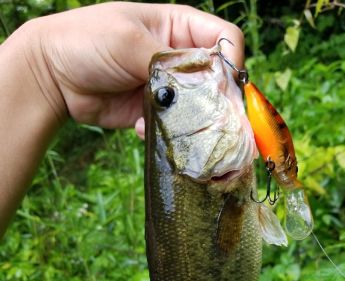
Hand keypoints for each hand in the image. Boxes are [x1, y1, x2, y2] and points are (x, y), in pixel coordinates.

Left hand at [21, 2, 243, 129]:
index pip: (224, 39)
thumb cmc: (88, 41)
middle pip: (217, 79)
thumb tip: (204, 84)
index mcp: (179, 27)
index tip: (226, 86)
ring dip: (191, 121)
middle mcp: (178, 57)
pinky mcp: (153, 111)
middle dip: (217, 100)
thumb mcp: (129, 40)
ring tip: (176, 128)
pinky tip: (141, 127)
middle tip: (211, 119)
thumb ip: (169, 60)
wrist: (53, 75)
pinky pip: (172, 126)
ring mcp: (167, 87)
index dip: (232, 61)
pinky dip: (164, 131)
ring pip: (198, 107)